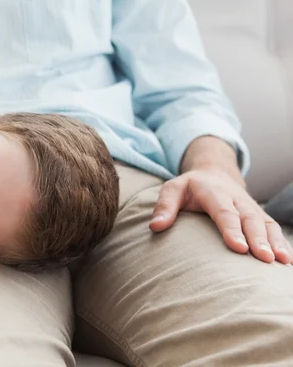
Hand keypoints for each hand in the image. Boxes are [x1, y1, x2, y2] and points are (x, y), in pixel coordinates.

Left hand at [149, 168, 292, 263]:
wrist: (213, 173)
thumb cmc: (190, 187)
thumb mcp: (172, 189)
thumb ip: (164, 206)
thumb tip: (155, 226)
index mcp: (214, 192)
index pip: (224, 211)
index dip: (232, 229)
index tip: (238, 247)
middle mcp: (236, 198)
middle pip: (250, 218)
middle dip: (258, 238)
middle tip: (264, 259)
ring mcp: (250, 207)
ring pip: (266, 223)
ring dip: (275, 242)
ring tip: (281, 262)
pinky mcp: (259, 215)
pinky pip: (273, 228)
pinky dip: (282, 242)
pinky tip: (287, 261)